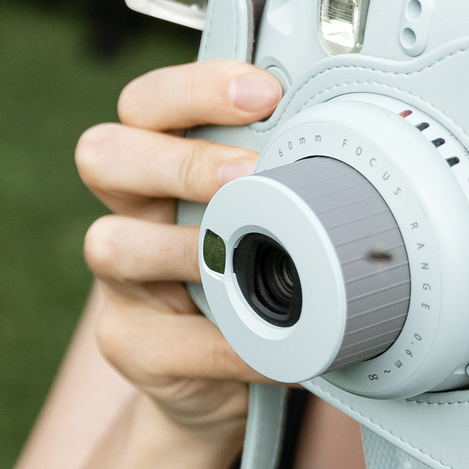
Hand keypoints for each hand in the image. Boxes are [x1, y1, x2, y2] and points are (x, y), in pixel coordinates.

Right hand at [76, 60, 283, 436]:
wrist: (227, 379)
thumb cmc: (253, 277)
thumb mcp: (272, 219)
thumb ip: (288, 180)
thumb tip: (365, 147)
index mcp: (162, 162)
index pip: (148, 104)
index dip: (195, 90)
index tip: (263, 93)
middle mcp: (130, 211)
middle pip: (104, 154)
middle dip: (182, 161)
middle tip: (247, 176)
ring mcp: (120, 280)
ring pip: (110, 246)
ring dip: (189, 249)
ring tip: (245, 263)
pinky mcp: (128, 342)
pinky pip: (167, 339)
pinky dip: (228, 343)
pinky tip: (272, 347)